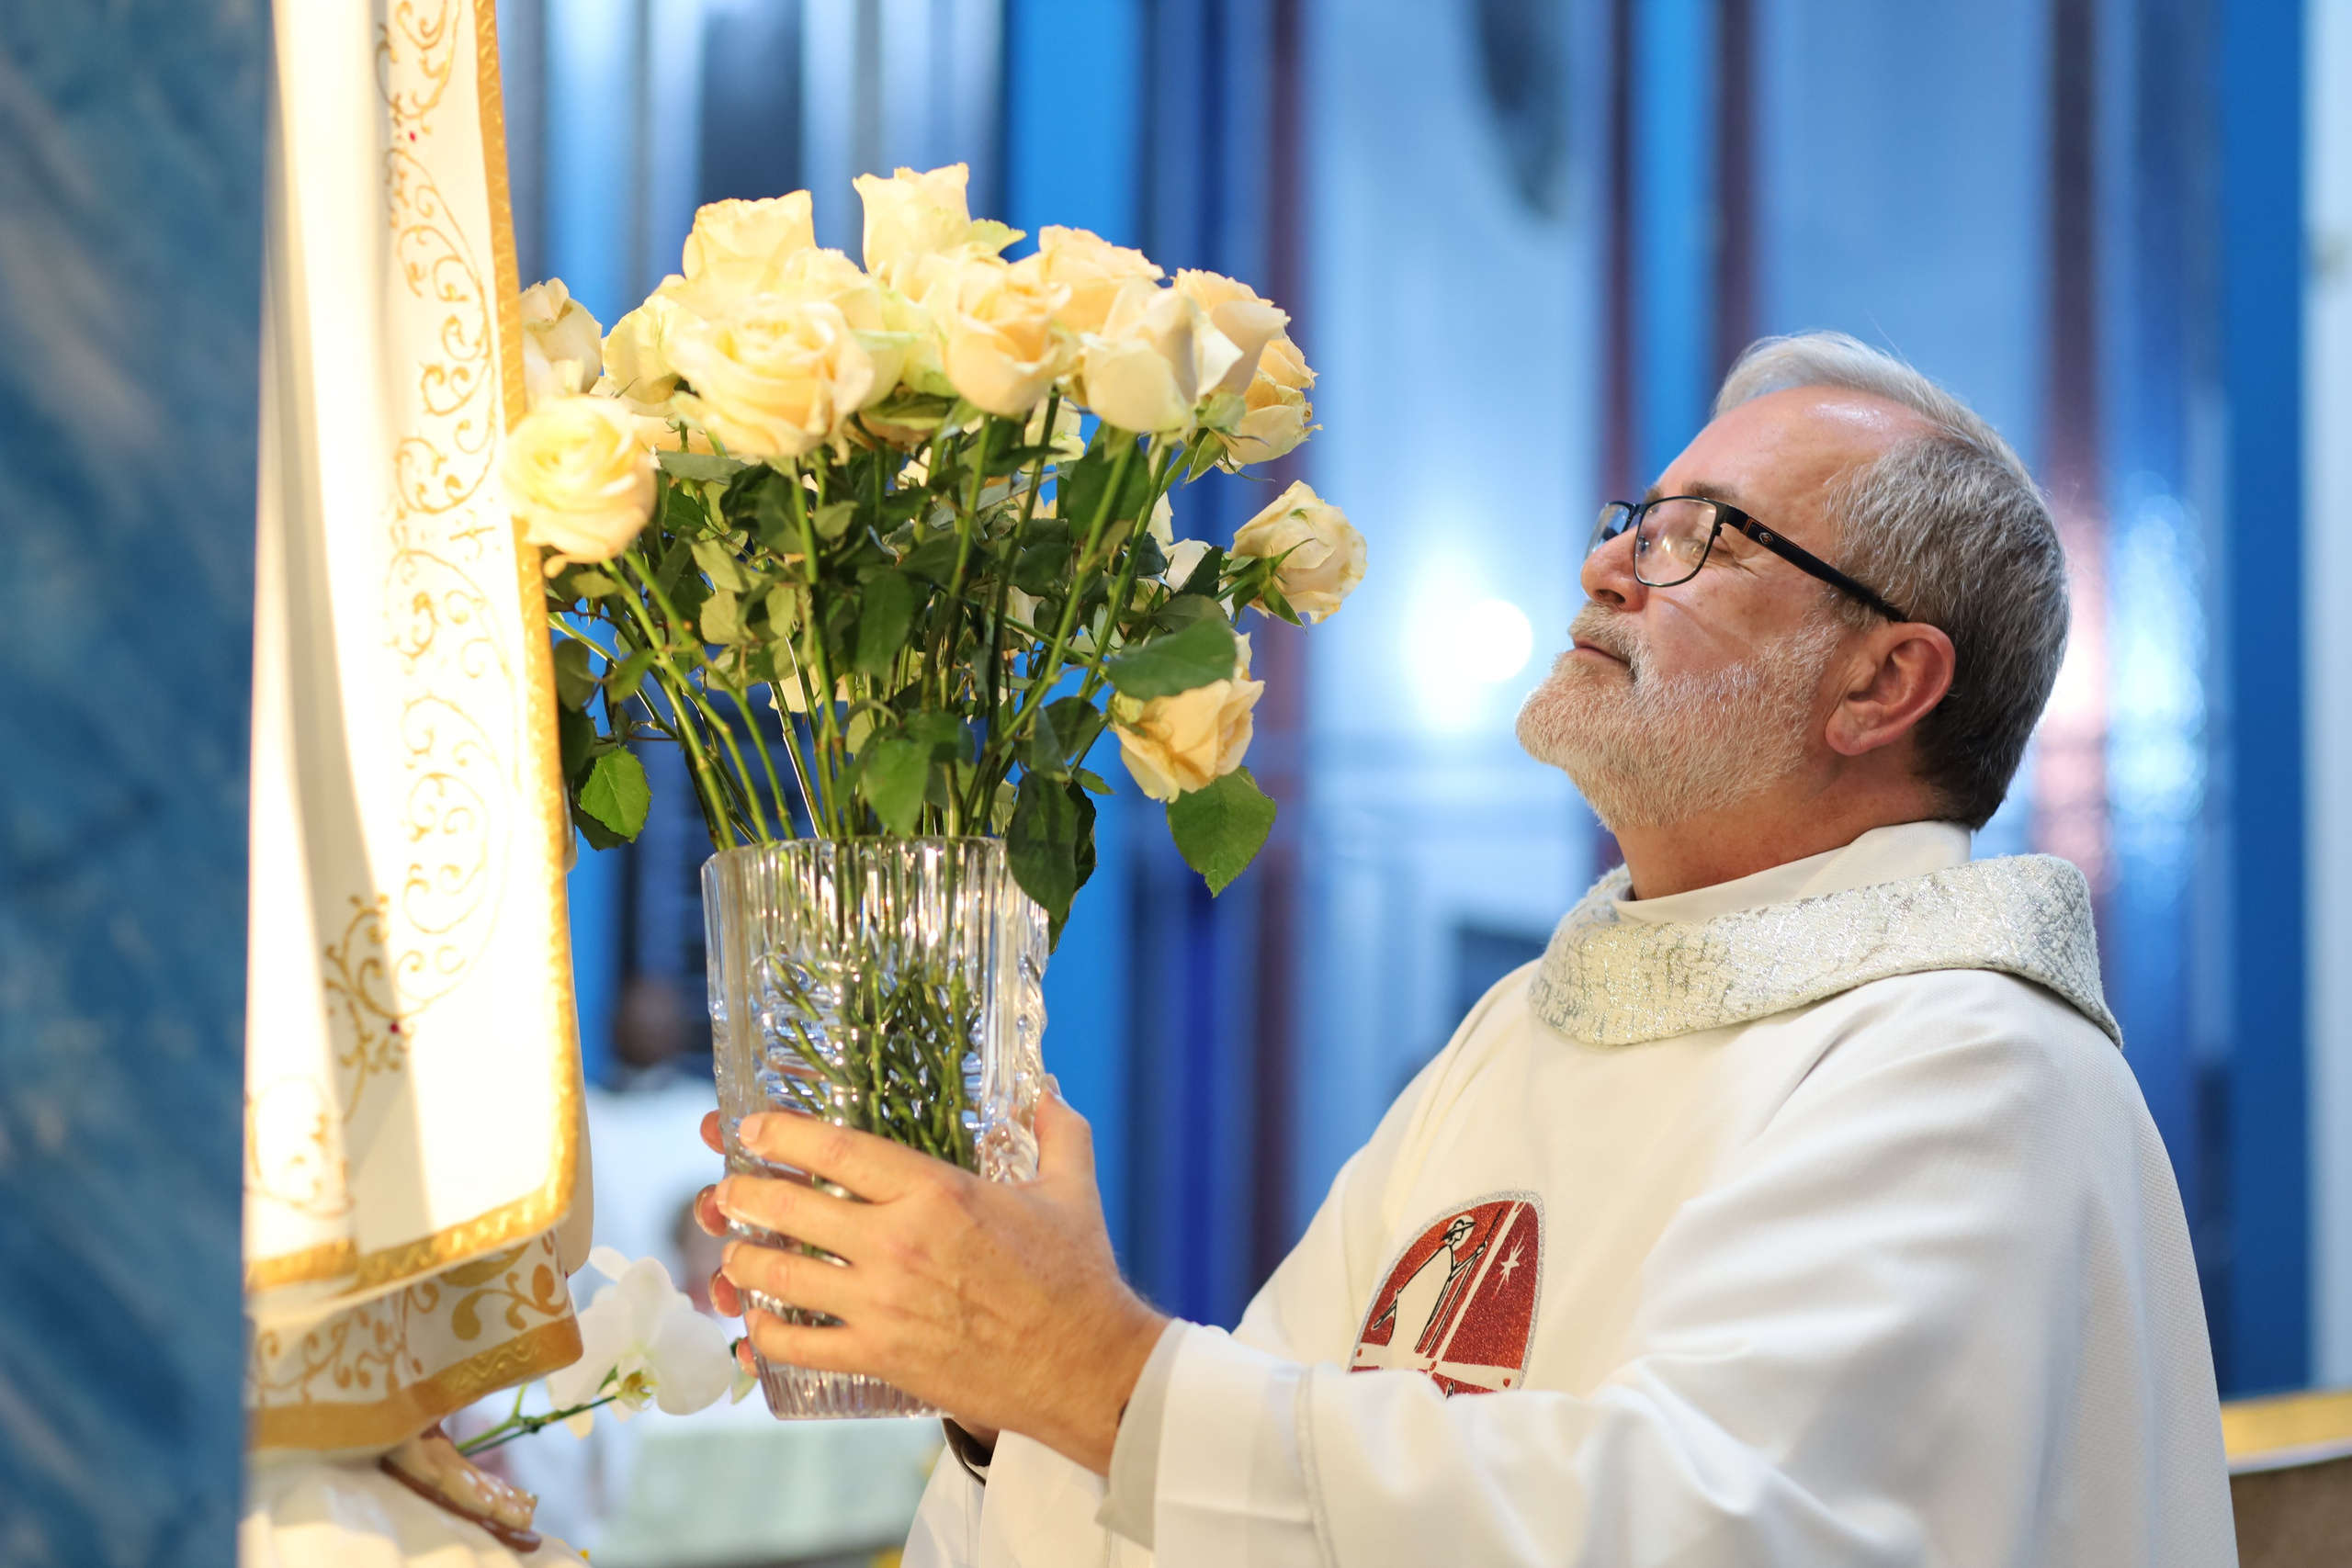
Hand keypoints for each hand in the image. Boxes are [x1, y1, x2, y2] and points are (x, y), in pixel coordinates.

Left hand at [690, 1093, 1164, 1474]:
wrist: (1085, 1367)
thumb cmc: (1077, 1276)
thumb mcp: (1071, 1188)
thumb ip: (1056, 1130)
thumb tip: (1048, 1089)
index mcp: (936, 1191)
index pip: (834, 1149)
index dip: (780, 1134)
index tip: (754, 1128)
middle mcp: (897, 1243)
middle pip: (788, 1208)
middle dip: (743, 1192)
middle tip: (728, 1188)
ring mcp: (881, 1305)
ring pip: (779, 1275)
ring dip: (745, 1258)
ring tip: (736, 1249)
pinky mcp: (878, 1358)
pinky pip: (797, 1345)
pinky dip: (765, 1333)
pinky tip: (757, 1322)